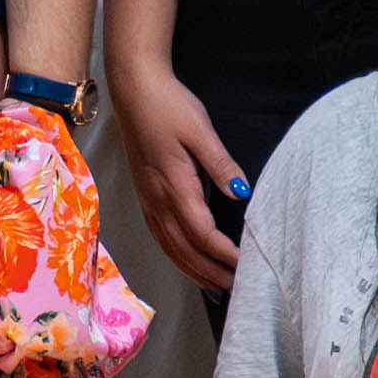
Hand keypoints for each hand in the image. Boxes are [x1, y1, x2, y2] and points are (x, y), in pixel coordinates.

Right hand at [112, 53, 250, 293]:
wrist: (132, 89)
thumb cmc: (167, 105)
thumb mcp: (200, 129)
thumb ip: (219, 163)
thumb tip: (240, 191)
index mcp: (173, 184)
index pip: (201, 232)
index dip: (223, 253)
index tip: (245, 266)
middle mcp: (157, 199)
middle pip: (184, 248)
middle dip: (210, 271)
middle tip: (236, 288)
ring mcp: (147, 199)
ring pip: (170, 246)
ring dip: (193, 269)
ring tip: (215, 286)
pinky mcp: (144, 194)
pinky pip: (160, 235)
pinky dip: (176, 255)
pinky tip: (187, 261)